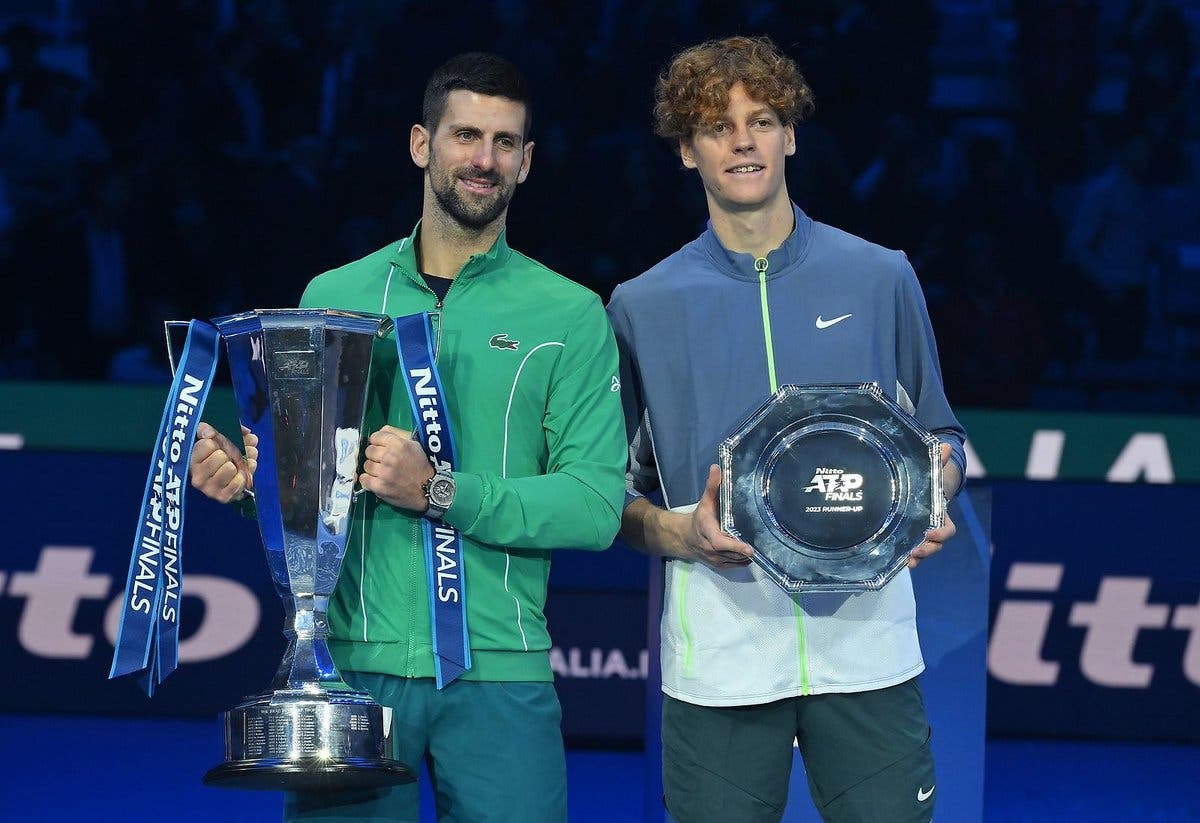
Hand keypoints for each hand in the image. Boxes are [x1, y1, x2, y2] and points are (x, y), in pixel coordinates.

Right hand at [190, 423, 256, 502]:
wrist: (231, 479)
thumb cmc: (220, 455)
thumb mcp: (214, 437)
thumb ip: (209, 429)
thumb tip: (209, 432)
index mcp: (192, 460)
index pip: (207, 444)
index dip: (217, 442)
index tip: (218, 445)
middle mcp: (198, 476)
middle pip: (220, 456)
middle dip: (230, 453)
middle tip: (230, 455)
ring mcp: (209, 489)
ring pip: (230, 468)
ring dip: (238, 464)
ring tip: (236, 464)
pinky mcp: (223, 497)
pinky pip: (238, 482)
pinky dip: (244, 476)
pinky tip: (240, 474)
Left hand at [359, 425, 434, 511]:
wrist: (429, 489)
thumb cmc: (422, 467)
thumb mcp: (415, 444)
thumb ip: (397, 433)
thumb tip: (381, 431)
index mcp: (399, 444)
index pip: (375, 436)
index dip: (378, 442)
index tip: (380, 447)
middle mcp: (390, 457)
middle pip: (369, 451)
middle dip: (375, 455)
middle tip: (383, 461)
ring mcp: (384, 473)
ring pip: (366, 465)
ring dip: (373, 468)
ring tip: (383, 471)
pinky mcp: (380, 486)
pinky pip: (364, 479)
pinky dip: (368, 480)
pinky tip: (377, 480)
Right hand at [679, 465, 753, 568]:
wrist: (684, 538)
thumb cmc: (699, 518)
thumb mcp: (705, 501)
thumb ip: (712, 486)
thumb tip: (717, 467)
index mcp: (708, 533)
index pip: (721, 543)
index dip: (735, 546)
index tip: (750, 548)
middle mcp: (711, 550)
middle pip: (732, 554)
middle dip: (747, 550)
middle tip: (763, 543)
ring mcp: (715, 560)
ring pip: (736, 561)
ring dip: (747, 555)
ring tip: (761, 546)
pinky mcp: (719, 565)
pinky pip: (735, 565)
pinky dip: (744, 560)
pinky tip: (751, 551)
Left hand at [908, 444, 956, 568]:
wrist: (919, 492)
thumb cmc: (927, 484)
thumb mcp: (931, 473)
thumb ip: (938, 461)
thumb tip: (945, 445)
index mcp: (941, 516)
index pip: (948, 530)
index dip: (941, 533)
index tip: (929, 532)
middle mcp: (932, 529)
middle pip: (935, 546)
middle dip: (927, 550)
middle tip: (915, 551)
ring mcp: (920, 537)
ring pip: (923, 552)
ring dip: (916, 559)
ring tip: (907, 562)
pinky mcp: (907, 540)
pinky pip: (908, 553)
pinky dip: (903, 559)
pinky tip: (893, 562)